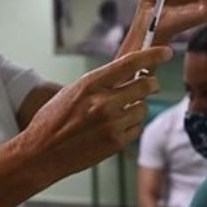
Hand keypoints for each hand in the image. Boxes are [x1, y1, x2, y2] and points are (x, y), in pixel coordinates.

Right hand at [23, 46, 172, 175]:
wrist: (41, 153)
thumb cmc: (52, 121)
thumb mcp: (72, 93)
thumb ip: (99, 84)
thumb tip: (128, 73)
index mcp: (90, 84)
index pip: (130, 63)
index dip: (152, 55)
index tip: (165, 52)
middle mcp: (103, 102)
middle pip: (145, 85)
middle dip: (151, 83)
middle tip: (149, 84)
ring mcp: (111, 124)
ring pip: (143, 108)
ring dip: (137, 107)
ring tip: (120, 112)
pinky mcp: (116, 143)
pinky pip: (137, 128)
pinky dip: (130, 126)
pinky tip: (114, 128)